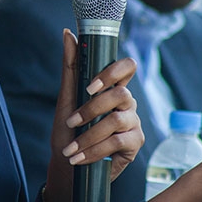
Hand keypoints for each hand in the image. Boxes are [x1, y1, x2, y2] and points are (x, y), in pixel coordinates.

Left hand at [43, 29, 143, 201]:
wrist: (68, 167)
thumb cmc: (68, 131)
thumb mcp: (66, 99)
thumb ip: (71, 67)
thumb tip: (67, 33)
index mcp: (111, 88)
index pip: (126, 67)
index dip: (113, 72)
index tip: (90, 86)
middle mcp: (126, 103)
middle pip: (121, 94)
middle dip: (92, 109)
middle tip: (71, 122)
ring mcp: (133, 122)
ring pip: (117, 120)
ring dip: (88, 135)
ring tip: (70, 148)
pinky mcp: (135, 143)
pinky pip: (118, 142)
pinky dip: (94, 151)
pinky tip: (79, 158)